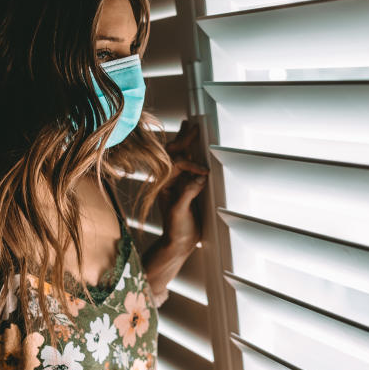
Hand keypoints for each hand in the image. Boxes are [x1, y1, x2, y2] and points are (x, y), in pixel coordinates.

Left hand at [159, 119, 208, 251]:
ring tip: (189, 126)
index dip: (191, 166)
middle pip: (174, 153)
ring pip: (180, 156)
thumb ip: (187, 194)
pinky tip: (194, 146)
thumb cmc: (176, 230)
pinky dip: (191, 153)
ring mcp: (177, 182)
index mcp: (164, 185)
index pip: (176, 165)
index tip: (204, 173)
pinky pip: (187, 165)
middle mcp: (169, 180)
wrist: (178, 243)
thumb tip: (199, 178)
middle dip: (184, 139)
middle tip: (193, 125)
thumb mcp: (180, 213)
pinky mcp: (186, 186)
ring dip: (185, 141)